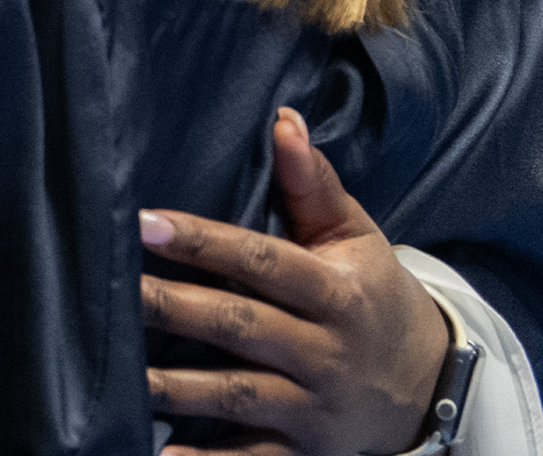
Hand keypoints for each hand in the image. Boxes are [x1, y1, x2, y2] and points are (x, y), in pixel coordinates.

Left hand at [141, 107, 453, 454]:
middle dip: (173, 309)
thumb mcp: (356, 238)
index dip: (204, 241)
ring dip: (177, 387)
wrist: (430, 384)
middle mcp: (325, 352)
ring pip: (238, 395)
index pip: (262, 262)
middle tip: (112, 289)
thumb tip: (283, 119)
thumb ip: (314, 184)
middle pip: (239, 327)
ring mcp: (313, 407)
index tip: (143, 222)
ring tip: (120, 371)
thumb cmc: (371, 294)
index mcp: (335, 292)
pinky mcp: (303, 451)